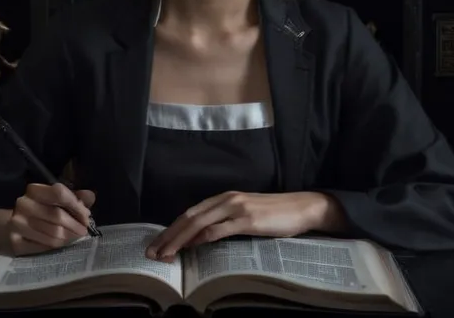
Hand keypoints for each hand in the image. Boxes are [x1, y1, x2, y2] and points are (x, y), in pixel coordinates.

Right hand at [3, 183, 96, 255]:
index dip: (76, 205)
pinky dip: (56, 246)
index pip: (60, 193)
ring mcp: (16, 224)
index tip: (87, 216)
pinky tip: (61, 244)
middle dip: (75, 225)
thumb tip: (90, 196)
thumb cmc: (40, 211)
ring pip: (53, 234)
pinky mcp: (15, 242)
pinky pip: (43, 247)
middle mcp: (23, 204)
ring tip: (75, 238)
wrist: (11, 227)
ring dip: (69, 238)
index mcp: (34, 190)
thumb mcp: (57, 200)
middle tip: (84, 232)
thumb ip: (75, 197)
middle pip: (58, 216)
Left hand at [145, 191, 340, 260]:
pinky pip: (220, 228)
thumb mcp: (245, 215)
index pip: (190, 213)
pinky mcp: (248, 219)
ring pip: (199, 222)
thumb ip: (223, 223)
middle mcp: (226, 199)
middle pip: (189, 217)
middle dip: (168, 235)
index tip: (157, 244)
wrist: (301, 208)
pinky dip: (203, 237)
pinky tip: (192, 246)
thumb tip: (199, 239)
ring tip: (165, 254)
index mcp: (224, 198)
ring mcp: (237, 208)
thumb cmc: (274, 214)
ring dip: (179, 239)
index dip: (171, 229)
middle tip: (152, 252)